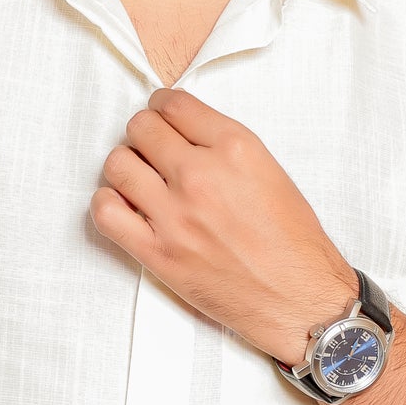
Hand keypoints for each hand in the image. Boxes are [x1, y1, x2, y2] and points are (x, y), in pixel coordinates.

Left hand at [89, 88, 357, 364]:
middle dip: (144, 134)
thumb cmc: (294, 242)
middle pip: (141, 128)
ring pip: (117, 164)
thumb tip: (184, 135)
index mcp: (236, 148)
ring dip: (125, 166)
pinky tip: (125, 207)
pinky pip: (105, 212)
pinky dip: (108, 203)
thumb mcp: (271, 172)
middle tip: (152, 150)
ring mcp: (175, 215)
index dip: (163, 107)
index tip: (162, 117)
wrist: (300, 300)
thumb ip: (225, 147)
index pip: (174, 104)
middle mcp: (201, 175)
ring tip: (139, 180)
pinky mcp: (158, 253)